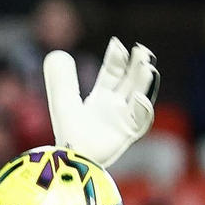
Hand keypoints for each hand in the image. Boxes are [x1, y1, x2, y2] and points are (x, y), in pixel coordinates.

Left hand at [45, 37, 158, 167]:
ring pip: (139, 96)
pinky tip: (141, 98)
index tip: (118, 44)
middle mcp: (115, 107)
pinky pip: (140, 122)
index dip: (116, 59)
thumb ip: (61, 79)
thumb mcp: (63, 100)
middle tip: (142, 50)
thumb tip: (57, 53)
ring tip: (148, 67)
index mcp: (101, 98)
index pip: (112, 73)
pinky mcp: (127, 135)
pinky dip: (143, 111)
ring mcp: (123, 120)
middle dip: (137, 66)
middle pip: (130, 81)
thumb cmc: (68, 135)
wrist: (71, 160)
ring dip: (144, 82)